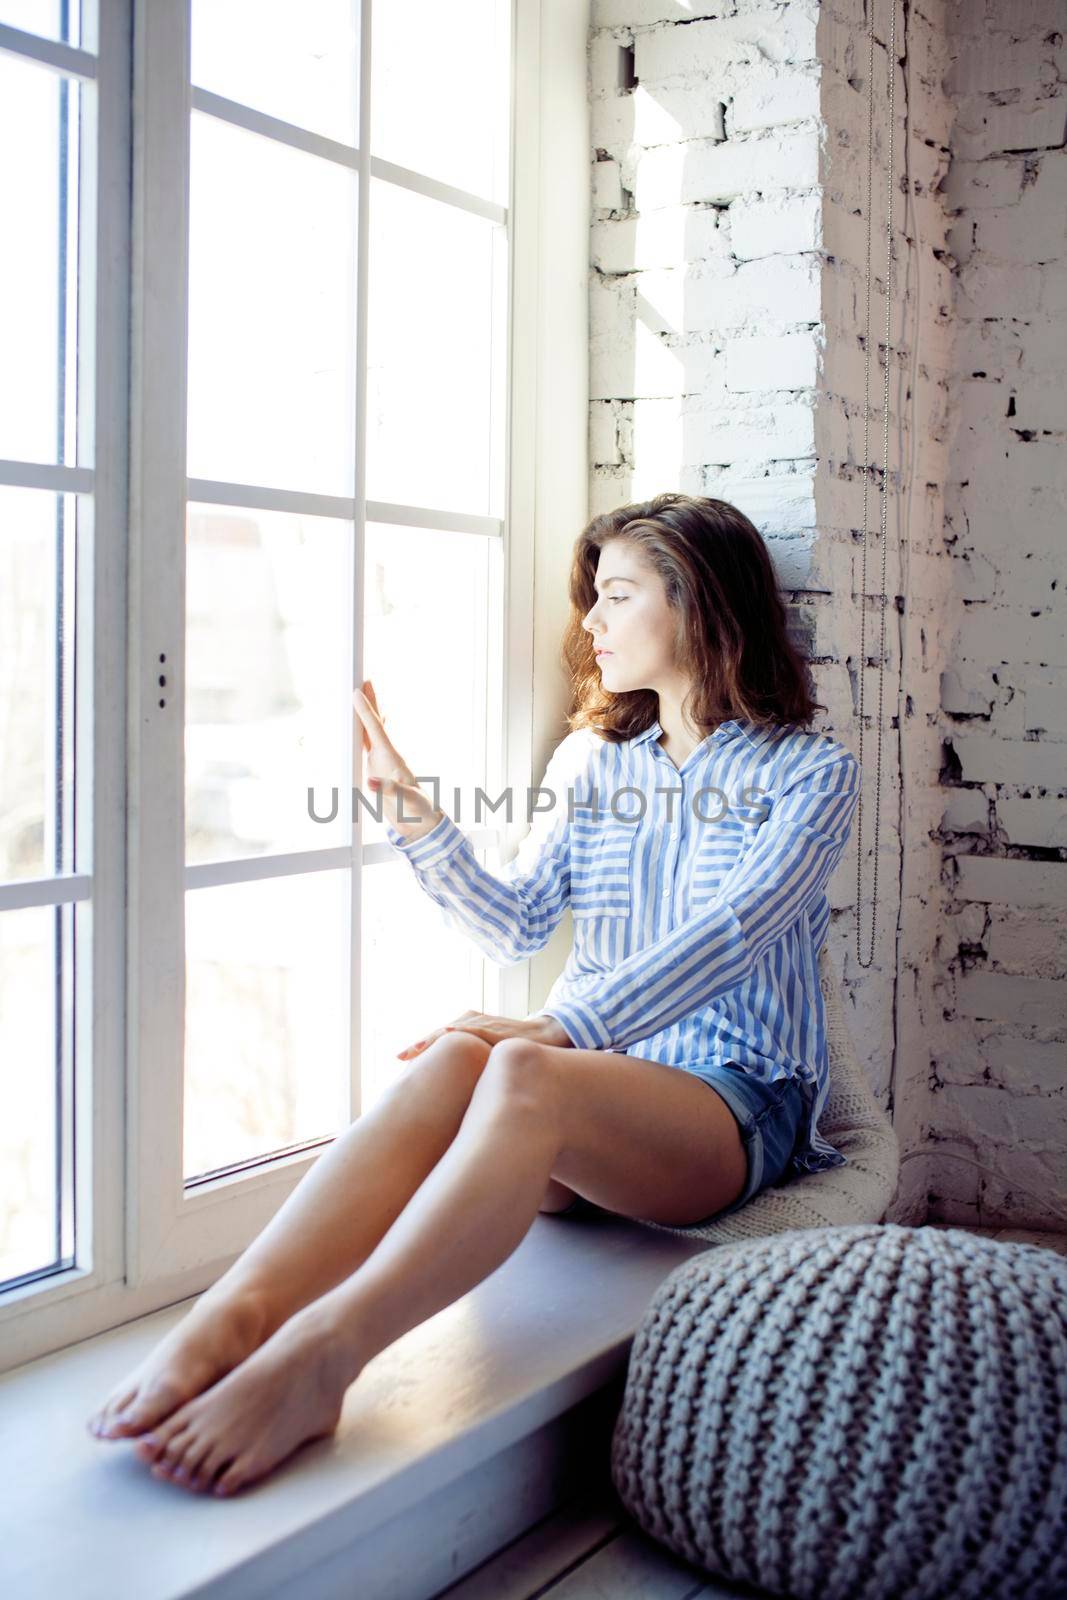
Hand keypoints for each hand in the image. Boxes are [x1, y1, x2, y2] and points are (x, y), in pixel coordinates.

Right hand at [352, 679, 441, 836]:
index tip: (357, 692)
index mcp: (392, 758)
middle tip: (364, 677)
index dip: (366, 711)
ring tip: (361, 691)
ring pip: (371, 730)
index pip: (376, 730)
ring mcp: (382, 760)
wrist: (421, 821)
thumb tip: (370, 781)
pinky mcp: (377, 767)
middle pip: (376, 723)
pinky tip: (360, 722)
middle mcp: (387, 754)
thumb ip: (387, 791)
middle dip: (371, 701)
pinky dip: (362, 729)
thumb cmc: (416, 811)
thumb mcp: (403, 802)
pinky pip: (367, 743)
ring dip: (366, 711)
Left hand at [397, 1010, 573, 1060]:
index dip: (420, 1048)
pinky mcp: (498, 1028)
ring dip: (433, 1039)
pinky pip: (477, 1029)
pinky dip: (461, 1030)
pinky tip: (447, 1033)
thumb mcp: (491, 1059)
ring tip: (413, 1050)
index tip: (399, 1060)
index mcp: (469, 1029)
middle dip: (419, 1045)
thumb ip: (475, 1070)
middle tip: (398, 1057)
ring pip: (453, 1030)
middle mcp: (473, 1023)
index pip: (439, 1039)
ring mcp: (485, 1024)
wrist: (550, 1036)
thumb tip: (458, 1096)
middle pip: (439, 1034)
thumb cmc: (517, 1048)